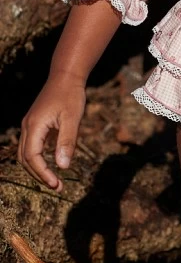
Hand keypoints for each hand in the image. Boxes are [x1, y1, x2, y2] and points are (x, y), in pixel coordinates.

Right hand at [17, 75, 85, 190]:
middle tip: (58, 187)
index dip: (43, 173)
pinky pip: (32, 146)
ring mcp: (30, 125)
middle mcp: (28, 127)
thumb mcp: (72, 118)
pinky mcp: (35, 124)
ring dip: (37, 168)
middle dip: (39, 175)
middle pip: (26, 159)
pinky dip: (39, 159)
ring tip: (54, 180)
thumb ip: (67, 141)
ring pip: (26, 154)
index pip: (32, 157)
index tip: (57, 184)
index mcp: (34, 126)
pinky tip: (53, 164)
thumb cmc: (70, 95)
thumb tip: (62, 166)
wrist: (66, 76)